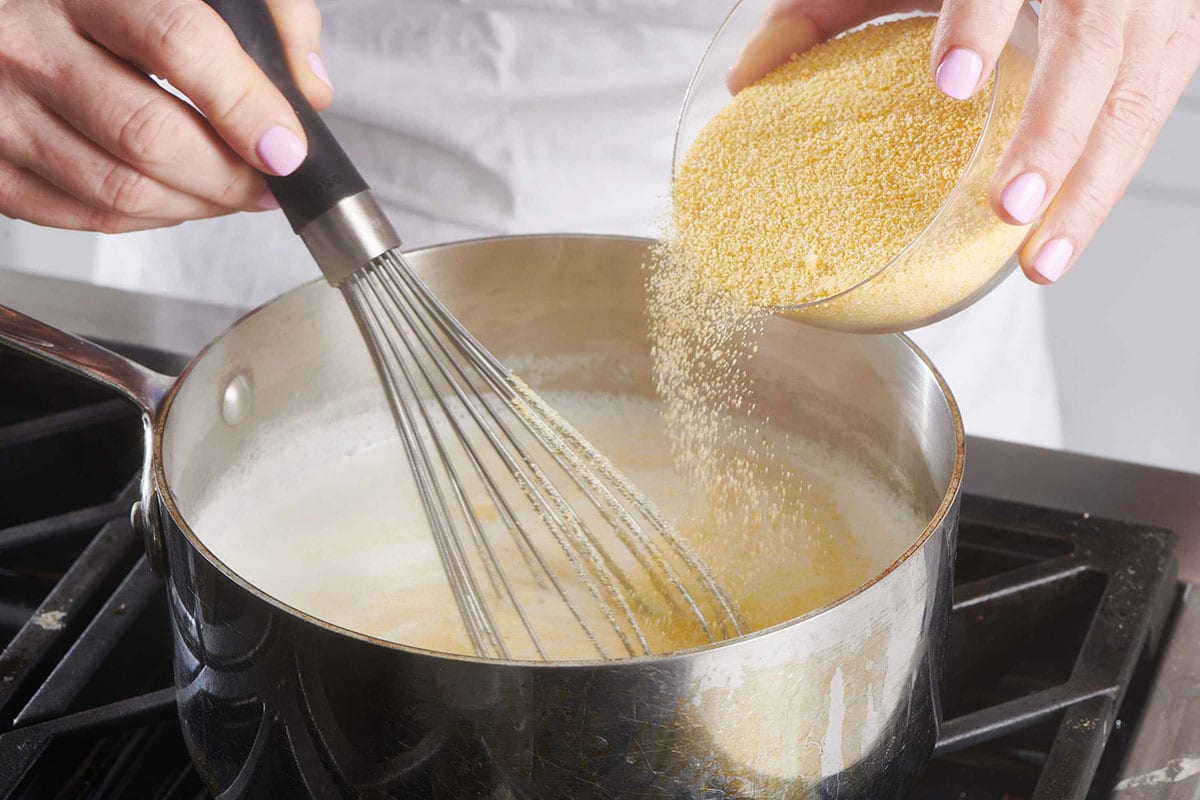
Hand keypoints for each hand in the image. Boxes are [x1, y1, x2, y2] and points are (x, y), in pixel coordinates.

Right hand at [0, 0, 331, 232]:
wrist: (16, 17)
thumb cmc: (108, 5)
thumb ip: (270, 15)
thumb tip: (309, 93)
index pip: (178, 42)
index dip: (244, 105)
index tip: (285, 147)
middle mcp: (28, 43)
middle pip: (149, 135)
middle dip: (230, 176)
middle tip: (268, 181)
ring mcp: (1, 109)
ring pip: (122, 189)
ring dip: (199, 205)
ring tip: (232, 191)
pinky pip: (88, 217)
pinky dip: (151, 219)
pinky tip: (175, 194)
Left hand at [729, 0, 1199, 283]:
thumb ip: (821, 13)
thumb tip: (745, 83)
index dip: (980, 22)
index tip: (949, 81)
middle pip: (1094, 50)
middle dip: (1053, 130)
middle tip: (1009, 203)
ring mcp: (1150, 8)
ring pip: (1138, 97)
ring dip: (1090, 185)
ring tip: (1040, 257)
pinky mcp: (1171, 45)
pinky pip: (1151, 118)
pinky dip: (1107, 185)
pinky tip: (1062, 240)